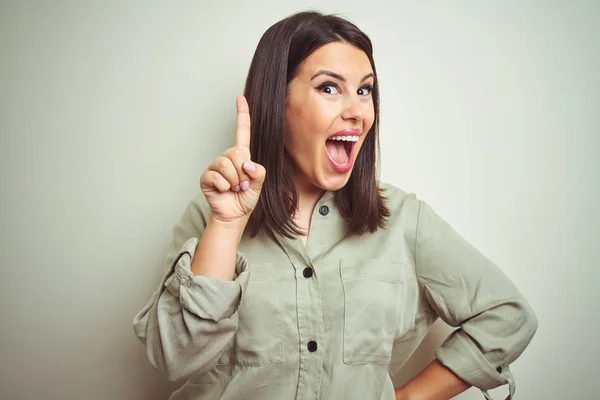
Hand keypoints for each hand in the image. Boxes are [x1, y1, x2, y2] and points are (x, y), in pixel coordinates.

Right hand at [200, 95, 265, 222]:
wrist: (234, 215)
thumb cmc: (246, 198)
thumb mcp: (260, 184)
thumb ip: (259, 172)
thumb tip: (247, 164)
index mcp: (242, 155)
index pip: (242, 131)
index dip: (242, 114)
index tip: (240, 97)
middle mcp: (227, 157)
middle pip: (236, 153)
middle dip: (242, 172)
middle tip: (242, 184)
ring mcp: (215, 166)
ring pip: (227, 165)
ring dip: (234, 181)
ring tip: (234, 188)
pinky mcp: (207, 176)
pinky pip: (217, 176)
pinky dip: (224, 186)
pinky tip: (224, 191)